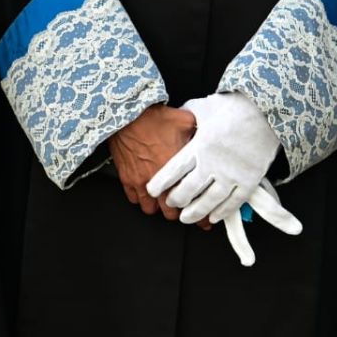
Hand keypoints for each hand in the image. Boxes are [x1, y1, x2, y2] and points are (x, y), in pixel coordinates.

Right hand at [108, 104, 195, 218]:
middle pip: (171, 212)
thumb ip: (199, 133)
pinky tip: (147, 193)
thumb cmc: (153, 118)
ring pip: (151, 210)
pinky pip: (134, 199)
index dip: (199, 214)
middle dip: (178, 213)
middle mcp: (159, 181)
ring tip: (164, 203)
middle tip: (184, 211)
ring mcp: (141, 182)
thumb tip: (211, 136)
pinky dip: (141, 199)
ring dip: (158, 207)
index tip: (203, 218)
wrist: (126, 117)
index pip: (191, 201)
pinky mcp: (127, 179)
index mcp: (177, 170)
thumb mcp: (185, 120)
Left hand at [147, 93, 283, 224]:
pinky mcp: (249, 181)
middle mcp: (213, 164)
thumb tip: (176, 119)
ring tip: (186, 217)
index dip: (160, 184)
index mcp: (199, 146)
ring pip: (208, 202)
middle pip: (188, 191)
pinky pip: (233, 203)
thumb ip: (187, 116)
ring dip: (195, 213)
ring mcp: (232, 175)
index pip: (173, 171)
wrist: (268, 111)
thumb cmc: (234, 107)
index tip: (152, 191)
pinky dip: (222, 212)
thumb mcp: (204, 107)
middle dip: (176, 201)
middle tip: (172, 203)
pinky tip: (213, 217)